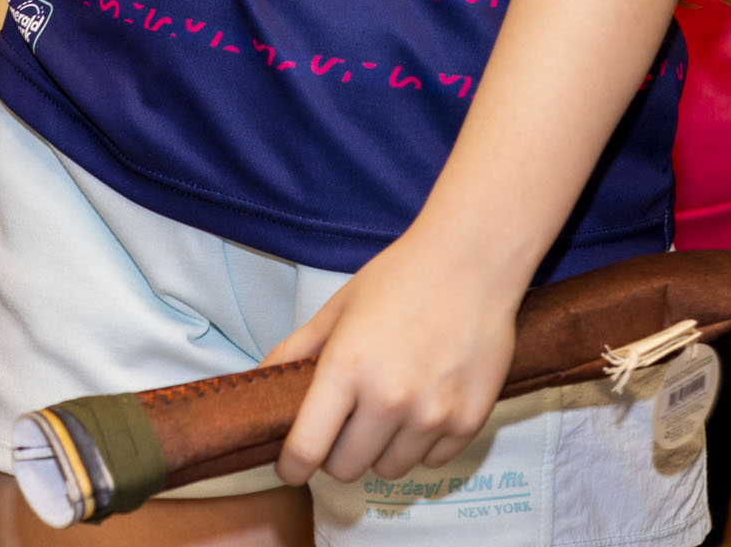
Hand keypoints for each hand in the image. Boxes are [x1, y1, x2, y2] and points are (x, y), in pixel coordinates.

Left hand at [267, 222, 522, 487]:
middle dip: (337, 453)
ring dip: (382, 449)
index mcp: (348, 367)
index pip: (307, 448)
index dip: (292, 466)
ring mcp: (433, 414)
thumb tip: (258, 382)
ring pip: (389, 470)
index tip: (291, 467)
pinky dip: (422, 444)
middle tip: (345, 424)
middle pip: (346, 469)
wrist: (473, 260)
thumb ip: (295, 350)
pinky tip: (424, 404)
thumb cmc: (401, 278)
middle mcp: (390, 398)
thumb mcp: (338, 308)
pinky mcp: (469, 421)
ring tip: (390, 407)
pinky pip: (432, 461)